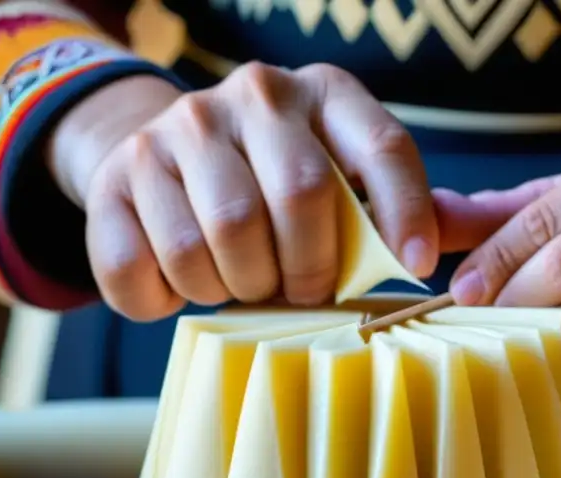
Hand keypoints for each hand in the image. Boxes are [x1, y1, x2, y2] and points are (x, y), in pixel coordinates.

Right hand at [47, 66, 439, 319]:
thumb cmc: (274, 179)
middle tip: (303, 293)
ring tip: (243, 284)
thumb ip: (392, 206)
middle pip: (299, 198)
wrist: (162, 151)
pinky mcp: (115, 177)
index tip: (416, 266)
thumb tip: (444, 250)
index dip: (406, 211)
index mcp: (323, 93)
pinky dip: (166, 300)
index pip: (382, 147)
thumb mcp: (341, 172)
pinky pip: (140, 269)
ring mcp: (175, 130)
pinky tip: (184, 288)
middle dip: (311, 271)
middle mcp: (252, 95)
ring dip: (237, 288)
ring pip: (217, 240)